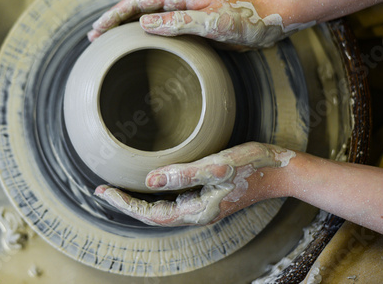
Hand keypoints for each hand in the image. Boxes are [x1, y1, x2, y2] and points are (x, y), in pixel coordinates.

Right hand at [87, 0, 292, 48]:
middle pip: (138, 8)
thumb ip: (178, 22)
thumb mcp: (211, 22)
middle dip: (114, 21)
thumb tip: (144, 23)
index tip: (97, 30)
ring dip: (128, 29)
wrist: (271, 21)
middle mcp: (180, 2)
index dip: (115, 15)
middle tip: (94, 37)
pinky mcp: (194, 27)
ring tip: (110, 42)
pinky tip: (143, 47)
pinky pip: (164, 30)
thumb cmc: (246, 19)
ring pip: (149, 19)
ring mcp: (186, 14)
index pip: (139, 2)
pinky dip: (147, 37)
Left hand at [94, 142, 295, 225]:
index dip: (125, 204)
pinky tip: (151, 185)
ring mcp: (202, 205)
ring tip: (119, 190)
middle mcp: (197, 212)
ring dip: (138, 201)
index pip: (150, 213)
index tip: (103, 191)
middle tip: (103, 191)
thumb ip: (183, 175)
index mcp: (197, 210)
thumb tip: (149, 181)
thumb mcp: (217, 167)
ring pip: (161, 210)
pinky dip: (155, 196)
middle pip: (152, 215)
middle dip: (126, 204)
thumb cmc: (252, 166)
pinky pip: (173, 201)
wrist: (280, 170)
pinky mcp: (208, 196)